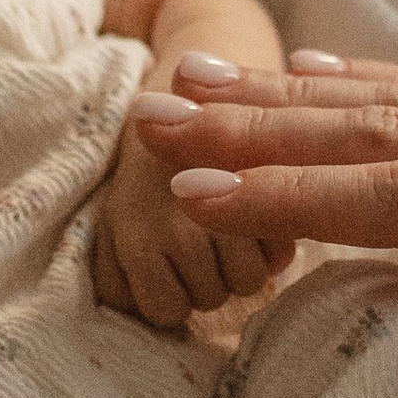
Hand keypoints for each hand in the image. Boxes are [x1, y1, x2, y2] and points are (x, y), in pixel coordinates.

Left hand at [92, 87, 292, 329]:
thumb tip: (130, 313)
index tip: (169, 269)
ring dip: (244, 263)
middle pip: (212, 297)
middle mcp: (181, 226)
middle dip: (208, 278)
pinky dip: (274, 241)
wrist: (183, 84)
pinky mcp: (276, 188)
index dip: (171, 295)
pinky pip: (283, 251)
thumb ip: (114, 275)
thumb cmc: (144, 165)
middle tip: (202, 241)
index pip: (165, 310)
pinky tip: (259, 217)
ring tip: (230, 230)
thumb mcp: (114, 216)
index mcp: (136, 235)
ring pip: (250, 280)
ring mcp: (230, 208)